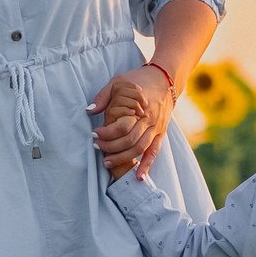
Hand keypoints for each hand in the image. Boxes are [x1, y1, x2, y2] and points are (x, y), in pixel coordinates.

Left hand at [90, 65, 174, 181]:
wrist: (165, 79)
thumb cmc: (138, 80)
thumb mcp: (119, 81)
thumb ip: (104, 95)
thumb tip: (90, 110)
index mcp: (139, 107)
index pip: (123, 126)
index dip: (108, 133)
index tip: (94, 134)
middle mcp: (149, 119)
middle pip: (131, 140)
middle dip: (112, 147)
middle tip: (97, 148)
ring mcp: (156, 128)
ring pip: (141, 148)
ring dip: (124, 158)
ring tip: (107, 163)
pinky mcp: (160, 133)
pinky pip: (154, 152)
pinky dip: (147, 165)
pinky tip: (139, 177)